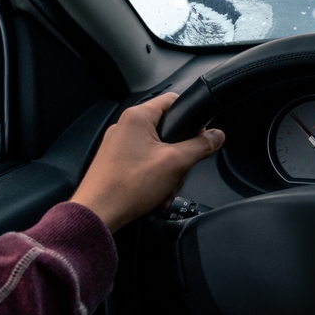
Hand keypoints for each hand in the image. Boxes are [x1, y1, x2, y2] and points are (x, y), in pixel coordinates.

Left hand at [71, 93, 224, 232]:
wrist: (97, 214)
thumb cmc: (127, 186)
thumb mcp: (176, 163)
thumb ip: (201, 145)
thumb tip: (217, 135)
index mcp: (137, 117)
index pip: (173, 100)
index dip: (191, 117)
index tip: (200, 135)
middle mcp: (125, 126)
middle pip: (167, 130)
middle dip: (179, 154)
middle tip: (180, 170)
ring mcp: (118, 145)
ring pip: (157, 150)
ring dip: (168, 171)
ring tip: (165, 188)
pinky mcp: (115, 162)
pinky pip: (144, 163)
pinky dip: (154, 177)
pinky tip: (156, 194)